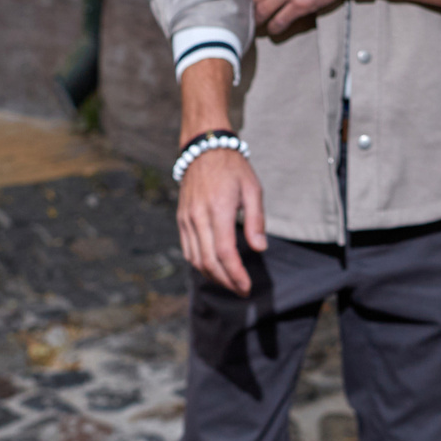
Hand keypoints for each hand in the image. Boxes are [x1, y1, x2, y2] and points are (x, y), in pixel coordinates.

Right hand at [176, 147, 266, 292]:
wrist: (204, 149)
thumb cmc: (233, 169)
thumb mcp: (253, 188)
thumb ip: (256, 220)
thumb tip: (259, 249)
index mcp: (218, 209)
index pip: (225, 252)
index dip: (236, 274)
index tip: (247, 287)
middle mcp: (198, 217)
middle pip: (209, 261)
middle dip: (226, 281)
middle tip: (241, 290)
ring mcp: (187, 219)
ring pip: (195, 259)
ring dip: (213, 277)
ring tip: (230, 283)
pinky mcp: (181, 220)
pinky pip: (188, 250)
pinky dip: (200, 265)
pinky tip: (214, 269)